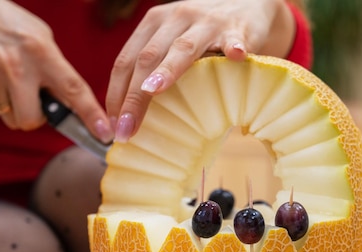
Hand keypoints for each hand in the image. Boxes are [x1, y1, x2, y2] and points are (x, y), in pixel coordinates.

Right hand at [0, 0, 113, 141]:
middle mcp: (16, 68)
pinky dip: (2, 101)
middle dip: (38, 117)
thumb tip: (76, 109)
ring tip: (15, 86)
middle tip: (36, 100)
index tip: (105, 135)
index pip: (73, 91)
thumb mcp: (45, 42)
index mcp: (41, 54)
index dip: (91, 116)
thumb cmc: (14, 29)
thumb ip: (60, 74)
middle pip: (33, 120)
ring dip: (19, 110)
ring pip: (13, 119)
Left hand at [106, 0, 295, 140]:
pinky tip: (235, 56)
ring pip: (183, 48)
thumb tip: (134, 117)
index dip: (116, 93)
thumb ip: (158, 68)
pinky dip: (233, 48)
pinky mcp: (238, 30)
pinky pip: (234, 40)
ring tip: (152, 91)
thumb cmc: (207, 36)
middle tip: (126, 129)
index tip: (113, 126)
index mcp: (154, 23)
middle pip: (148, 58)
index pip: (126, 60)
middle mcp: (176, 18)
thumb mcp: (175, 44)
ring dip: (167, 70)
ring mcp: (207, 23)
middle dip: (133, 97)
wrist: (249, 9)